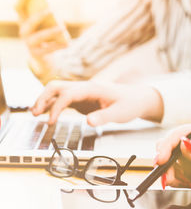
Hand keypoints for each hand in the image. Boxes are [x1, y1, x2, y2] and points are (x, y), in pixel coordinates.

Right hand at [16, 0, 69, 81]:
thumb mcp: (44, 26)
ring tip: (63, 27)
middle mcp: (23, 32)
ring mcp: (29, 44)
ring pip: (40, 36)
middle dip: (40, 15)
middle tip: (51, 9)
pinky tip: (68, 43)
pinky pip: (49, 49)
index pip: (18, 9)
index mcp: (23, 22)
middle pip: (30, 22)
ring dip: (52, 31)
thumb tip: (55, 12)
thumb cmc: (44, 36)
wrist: (42, 58)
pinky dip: (59, 45)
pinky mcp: (37, 54)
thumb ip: (46, 18)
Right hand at [31, 80, 163, 125]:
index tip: (51, 121)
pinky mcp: (83, 99)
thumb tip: (88, 122)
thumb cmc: (130, 104)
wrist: (137, 99)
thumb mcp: (120, 113)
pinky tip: (48, 114)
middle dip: (43, 98)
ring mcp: (82, 92)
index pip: (68, 94)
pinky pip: (64, 99)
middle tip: (34, 113)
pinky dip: (53, 105)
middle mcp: (85, 87)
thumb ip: (104, 117)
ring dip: (45, 100)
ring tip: (34, 113)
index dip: (56, 107)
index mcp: (92, 88)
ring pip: (58, 91)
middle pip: (57, 87)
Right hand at [155, 124, 190, 194]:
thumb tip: (183, 144)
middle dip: (164, 161)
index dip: (167, 146)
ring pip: (169, 162)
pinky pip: (175, 174)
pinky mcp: (190, 171)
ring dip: (169, 173)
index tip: (161, 160)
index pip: (178, 134)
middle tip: (166, 176)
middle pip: (168, 147)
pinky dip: (176, 181)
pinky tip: (189, 184)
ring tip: (181, 183)